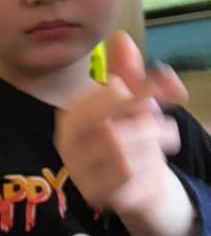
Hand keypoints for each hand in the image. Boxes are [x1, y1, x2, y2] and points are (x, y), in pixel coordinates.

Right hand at [55, 32, 195, 235]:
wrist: (127, 180)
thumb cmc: (126, 132)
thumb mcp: (130, 98)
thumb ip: (130, 72)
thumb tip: (123, 39)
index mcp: (71, 114)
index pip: (106, 98)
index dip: (140, 94)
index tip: (165, 95)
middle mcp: (67, 143)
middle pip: (113, 131)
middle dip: (148, 128)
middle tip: (168, 128)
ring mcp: (78, 171)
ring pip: (122, 160)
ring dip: (152, 151)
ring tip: (164, 146)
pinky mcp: (93, 195)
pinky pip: (127, 185)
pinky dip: (148, 176)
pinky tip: (155, 170)